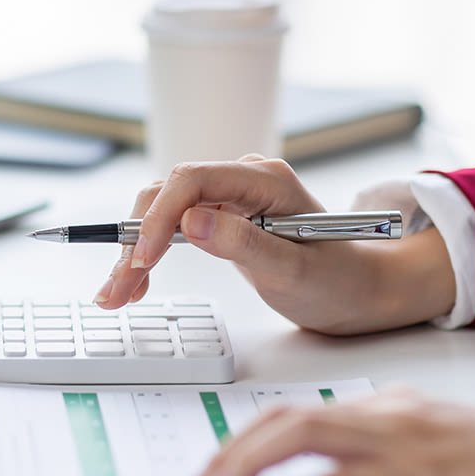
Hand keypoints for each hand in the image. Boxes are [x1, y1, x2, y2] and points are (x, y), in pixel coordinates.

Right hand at [91, 156, 455, 333]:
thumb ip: (244, 244)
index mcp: (265, 180)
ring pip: (161, 213)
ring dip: (135, 252)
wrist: (358, 291)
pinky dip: (150, 257)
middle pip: (167, 195)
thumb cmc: (337, 281)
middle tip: (117, 288)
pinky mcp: (220, 218)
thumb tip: (191, 223)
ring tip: (116, 295)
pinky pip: (171, 229)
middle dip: (137, 240)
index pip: (193, 180)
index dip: (160, 217)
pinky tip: (135, 284)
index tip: (144, 261)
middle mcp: (242, 180)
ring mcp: (229, 197)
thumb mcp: (294, 271)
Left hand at [186, 389, 474, 475]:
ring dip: (244, 465)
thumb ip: (390, 456)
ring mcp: (399, 440)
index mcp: (389, 404)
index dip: (249, 437)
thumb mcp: (441, 449)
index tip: (217, 465)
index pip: (300, 410)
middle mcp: (386, 413)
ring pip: (298, 435)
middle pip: (285, 416)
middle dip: (230, 448)